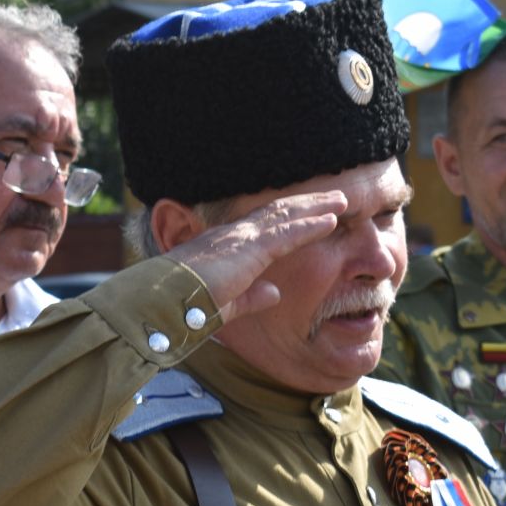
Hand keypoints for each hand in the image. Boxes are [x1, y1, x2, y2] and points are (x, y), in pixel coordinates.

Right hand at [163, 191, 346, 322]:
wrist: (163, 303)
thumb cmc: (184, 307)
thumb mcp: (225, 304)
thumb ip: (250, 298)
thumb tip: (275, 293)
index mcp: (226, 247)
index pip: (265, 226)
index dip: (291, 218)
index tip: (315, 213)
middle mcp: (234, 235)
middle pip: (279, 213)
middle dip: (309, 204)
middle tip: (335, 198)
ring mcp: (241, 238)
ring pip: (286, 216)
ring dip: (316, 208)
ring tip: (341, 201)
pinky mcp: (249, 249)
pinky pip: (287, 233)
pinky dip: (310, 226)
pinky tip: (330, 221)